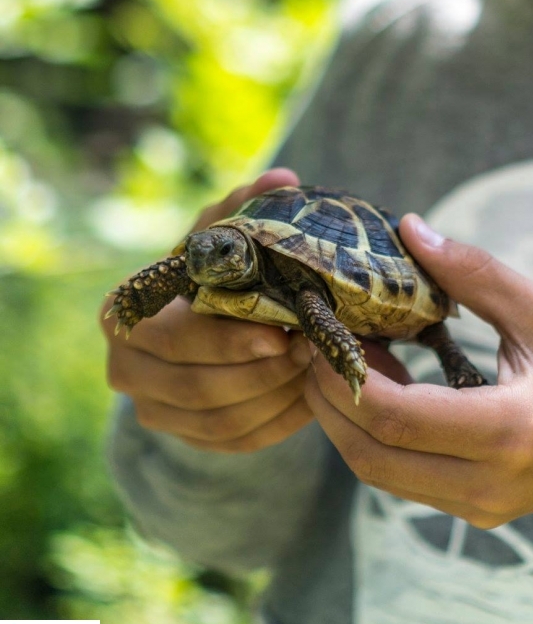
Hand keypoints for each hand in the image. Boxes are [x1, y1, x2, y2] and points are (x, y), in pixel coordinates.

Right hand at [100, 167, 313, 452]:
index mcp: (124, 314)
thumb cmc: (212, 264)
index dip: (231, 339)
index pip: (176, 338)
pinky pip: (235, 442)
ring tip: (317, 368)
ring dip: (276, 397)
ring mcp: (152, 410)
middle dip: (263, 371)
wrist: (205, 311)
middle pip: (198, 388)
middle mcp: (124, 369)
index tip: (284, 330)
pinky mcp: (186, 437)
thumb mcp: (223, 231)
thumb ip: (247, 205)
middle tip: (312, 351)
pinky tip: (312, 395)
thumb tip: (284, 181)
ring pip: (220, 421)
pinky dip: (278, 422)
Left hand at [305, 214, 532, 528]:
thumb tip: (410, 229)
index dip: (344, 374)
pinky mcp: (474, 510)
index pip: (396, 418)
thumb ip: (476, 273)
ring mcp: (478, 506)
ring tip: (341, 354)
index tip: (323, 326)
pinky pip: (402, 478)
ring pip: (378, 474)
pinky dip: (375, 433)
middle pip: (370, 456)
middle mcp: (487, 484)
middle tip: (312, 340)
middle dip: (327, 399)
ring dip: (345, 418)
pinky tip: (380, 381)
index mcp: (509, 432)